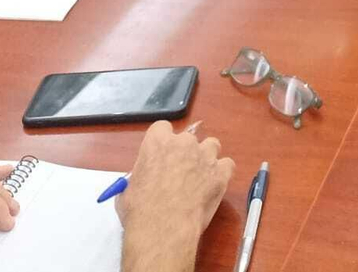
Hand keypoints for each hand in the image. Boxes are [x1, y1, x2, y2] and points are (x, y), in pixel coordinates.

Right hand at [116, 122, 232, 261]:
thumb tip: (147, 178)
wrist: (163, 228)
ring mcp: (205, 156)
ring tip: (199, 178)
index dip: (163, 142)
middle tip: (179, 172)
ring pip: (211, 146)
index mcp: (158, 142)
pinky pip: (226, 165)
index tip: (162, 155)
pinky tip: (213, 185)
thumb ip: (142, 173)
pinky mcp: (221, 172)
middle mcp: (184, 143)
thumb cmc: (140, 210)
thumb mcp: (130, 187)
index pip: (162, 128)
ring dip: (206, 158)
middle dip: (185, 152)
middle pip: (188, 138)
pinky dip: (221, 173)